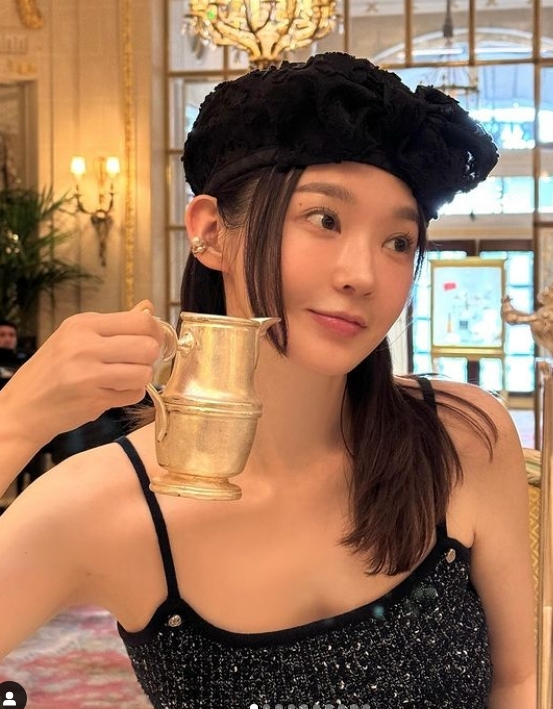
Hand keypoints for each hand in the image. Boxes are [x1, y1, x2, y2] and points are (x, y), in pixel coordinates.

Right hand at [1, 300, 164, 446]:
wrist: (24, 406)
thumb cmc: (54, 368)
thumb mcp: (77, 336)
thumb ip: (116, 324)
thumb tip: (148, 307)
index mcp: (83, 324)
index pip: (140, 322)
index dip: (155, 333)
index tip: (152, 340)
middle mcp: (85, 346)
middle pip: (147, 347)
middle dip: (149, 357)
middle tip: (137, 361)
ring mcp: (88, 374)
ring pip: (144, 373)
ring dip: (140, 378)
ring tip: (123, 378)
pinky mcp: (93, 400)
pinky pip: (134, 394)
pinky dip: (129, 394)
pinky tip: (112, 392)